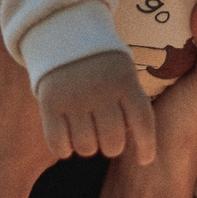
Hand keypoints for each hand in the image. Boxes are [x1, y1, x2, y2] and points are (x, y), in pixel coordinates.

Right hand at [35, 49, 157, 162]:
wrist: (63, 36)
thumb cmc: (101, 68)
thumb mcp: (124, 74)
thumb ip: (132, 106)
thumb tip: (142, 155)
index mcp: (124, 80)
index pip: (142, 120)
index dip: (147, 145)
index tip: (144, 160)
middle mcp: (100, 89)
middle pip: (113, 141)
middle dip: (112, 146)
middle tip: (107, 139)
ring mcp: (73, 96)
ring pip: (86, 147)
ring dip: (88, 148)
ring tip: (87, 134)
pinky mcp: (49, 103)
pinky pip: (58, 143)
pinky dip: (64, 149)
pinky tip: (68, 141)